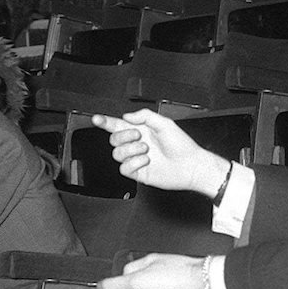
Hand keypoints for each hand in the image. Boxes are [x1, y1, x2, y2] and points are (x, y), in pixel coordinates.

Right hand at [91, 108, 229, 195]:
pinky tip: (146, 161)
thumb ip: (145, 116)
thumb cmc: (182, 145)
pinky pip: (123, 168)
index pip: (118, 125)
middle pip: (113, 139)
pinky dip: (133, 163)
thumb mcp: (165, 123)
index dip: (105, 122)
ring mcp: (136, 158)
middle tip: (138, 136)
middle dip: (123, 136)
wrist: (190, 165)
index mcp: (142, 131)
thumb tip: (127, 116)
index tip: (96, 119)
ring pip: (117, 154)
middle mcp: (137, 144)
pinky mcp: (138, 172)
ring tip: (146, 150)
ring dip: (131, 150)